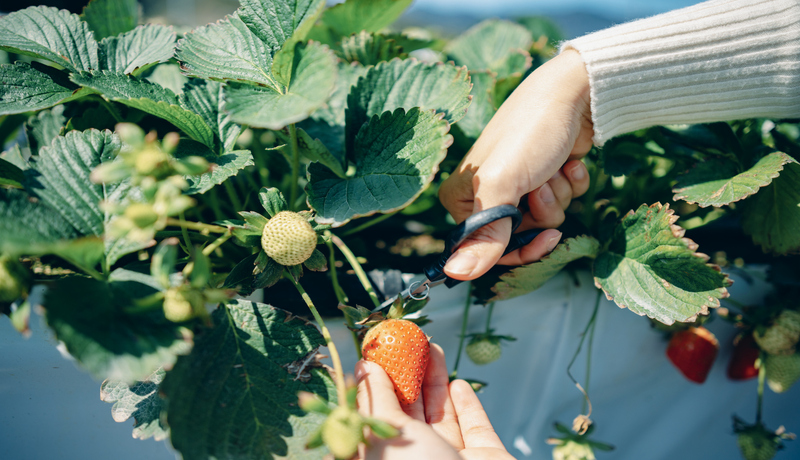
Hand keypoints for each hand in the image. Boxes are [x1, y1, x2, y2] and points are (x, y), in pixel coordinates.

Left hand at [355, 343, 514, 459]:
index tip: (376, 354)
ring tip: (432, 348)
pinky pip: (473, 429)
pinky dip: (466, 405)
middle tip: (408, 342)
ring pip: (439, 417)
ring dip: (435, 381)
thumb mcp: (385, 437)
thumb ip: (376, 400)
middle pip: (408, 414)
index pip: (374, 420)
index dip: (374, 386)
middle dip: (408, 376)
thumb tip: (365, 367)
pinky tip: (457, 383)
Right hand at [438, 49, 592, 279]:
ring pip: (545, 219)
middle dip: (541, 214)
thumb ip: (483, 233)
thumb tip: (457, 274)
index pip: (486, 250)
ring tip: (554, 167)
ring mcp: (517, 185)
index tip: (546, 238)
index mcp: (461, 198)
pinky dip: (571, 183)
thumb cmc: (530, 132)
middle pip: (519, 237)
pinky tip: (569, 161)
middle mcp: (485, 194)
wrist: (573, 93)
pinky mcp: (544, 175)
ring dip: (558, 196)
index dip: (520, 250)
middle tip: (542, 185)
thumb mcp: (503, 185)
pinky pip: (563, 200)